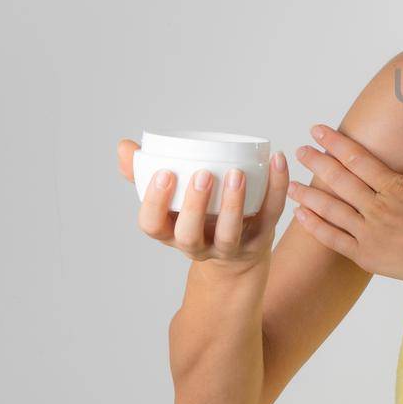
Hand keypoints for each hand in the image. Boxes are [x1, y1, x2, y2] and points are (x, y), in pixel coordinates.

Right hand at [117, 138, 289, 273]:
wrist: (235, 256)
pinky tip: (276, 160)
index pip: (152, 226)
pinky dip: (276, 187)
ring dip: (233, 204)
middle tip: (202, 175)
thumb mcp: (167, 201)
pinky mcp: (260, 239)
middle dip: (194, 206)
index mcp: (170, 232)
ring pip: (229, 233)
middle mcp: (197, 245)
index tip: (164, 173)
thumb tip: (125, 147)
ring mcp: (229, 246)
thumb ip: (143, 174)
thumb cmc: (196, 217)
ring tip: (236, 174)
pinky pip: (270, 214)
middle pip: (189, 235)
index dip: (155, 203)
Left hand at [287, 109, 402, 282]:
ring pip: (332, 210)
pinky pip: (335, 240)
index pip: (358, 160)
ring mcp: (369, 233)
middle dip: (318, 163)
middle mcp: (377, 207)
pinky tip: (302, 216)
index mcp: (394, 187)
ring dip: (310, 195)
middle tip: (299, 150)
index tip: (317, 131)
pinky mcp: (367, 256)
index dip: (336, 144)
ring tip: (292, 184)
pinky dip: (317, 228)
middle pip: (340, 181)